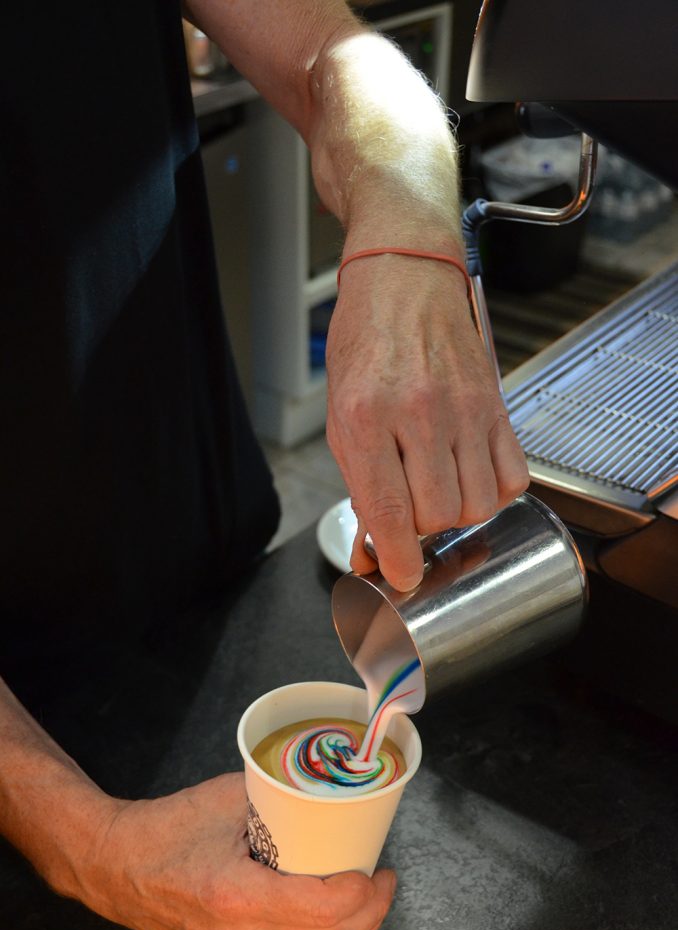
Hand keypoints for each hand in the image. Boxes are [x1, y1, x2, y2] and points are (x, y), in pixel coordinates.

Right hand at [78, 773, 394, 929]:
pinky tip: (338, 913)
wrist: (113, 866)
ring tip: (371, 897)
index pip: (324, 910)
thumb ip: (278, 799)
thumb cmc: (162, 832)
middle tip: (385, 879)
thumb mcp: (226, 800)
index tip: (376, 865)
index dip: (363, 891)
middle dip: (372, 914)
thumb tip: (325, 791)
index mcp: (238, 897)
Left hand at [326, 253, 528, 590]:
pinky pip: (512, 478)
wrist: (405, 277)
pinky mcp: (496, 405)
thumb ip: (359, 484)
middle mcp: (417, 413)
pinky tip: (470, 476)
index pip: (390, 512)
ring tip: (438, 488)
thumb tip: (371, 549)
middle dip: (421, 529)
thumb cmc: (366, 342)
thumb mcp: (341, 414)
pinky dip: (494, 493)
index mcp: (365, 417)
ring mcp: (464, 409)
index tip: (403, 577)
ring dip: (457, 514)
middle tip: (409, 508)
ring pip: (477, 504)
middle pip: (439, 516)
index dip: (398, 560)